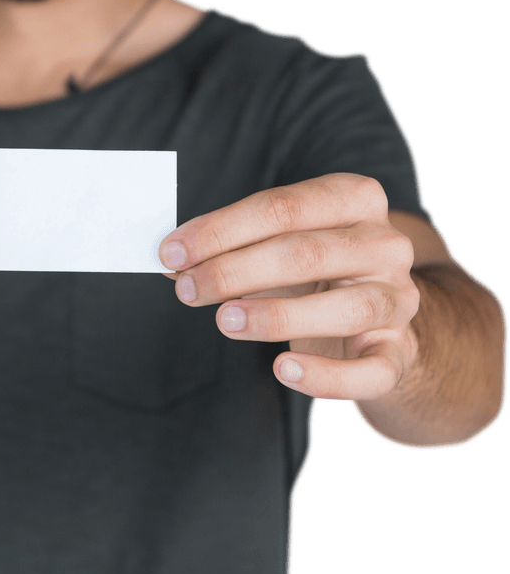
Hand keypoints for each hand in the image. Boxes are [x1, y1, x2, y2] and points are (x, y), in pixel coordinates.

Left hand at [159, 174, 420, 401]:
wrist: (379, 320)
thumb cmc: (317, 270)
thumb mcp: (280, 244)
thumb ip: (232, 247)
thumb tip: (174, 261)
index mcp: (354, 198)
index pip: (281, 207)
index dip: (221, 230)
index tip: (173, 251)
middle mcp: (385, 244)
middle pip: (305, 252)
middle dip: (235, 270)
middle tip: (187, 288)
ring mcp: (398, 298)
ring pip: (342, 307)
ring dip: (275, 316)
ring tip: (223, 320)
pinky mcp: (401, 352)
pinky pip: (370, 370)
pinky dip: (326, 375)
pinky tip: (284, 370)